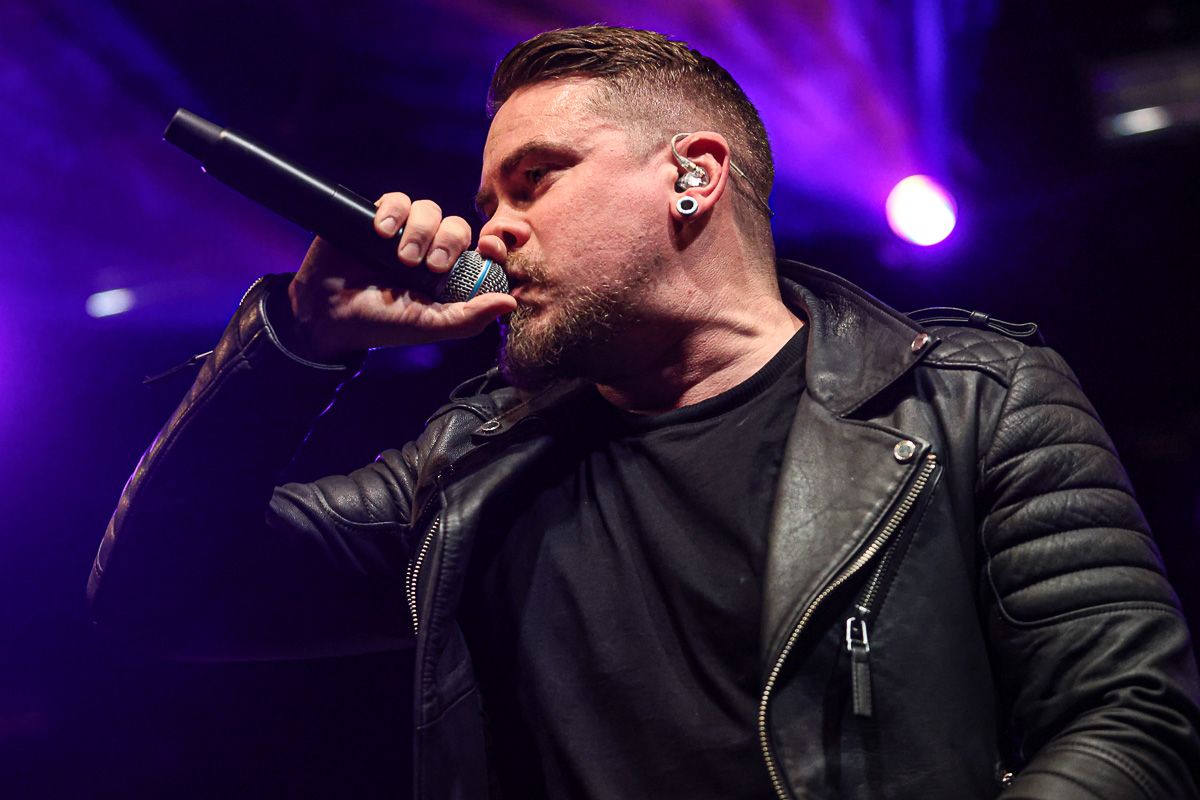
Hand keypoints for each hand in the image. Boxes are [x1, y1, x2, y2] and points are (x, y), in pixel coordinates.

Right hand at [287, 193, 516, 360]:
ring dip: (420, 231)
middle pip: (457, 225)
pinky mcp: (377, 218)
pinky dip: (393, 211)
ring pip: (429, 210)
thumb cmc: (381, 324)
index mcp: (449, 276)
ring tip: (402, 257)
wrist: (329, 315)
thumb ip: (469, 318)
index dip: (493, 244)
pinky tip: (382, 231)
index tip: (490, 248)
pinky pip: (396, 199)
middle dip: (449, 241)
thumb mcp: (429, 326)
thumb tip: (510, 303)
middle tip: (432, 266)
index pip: (481, 249)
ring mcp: (404, 233)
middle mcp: (430, 251)